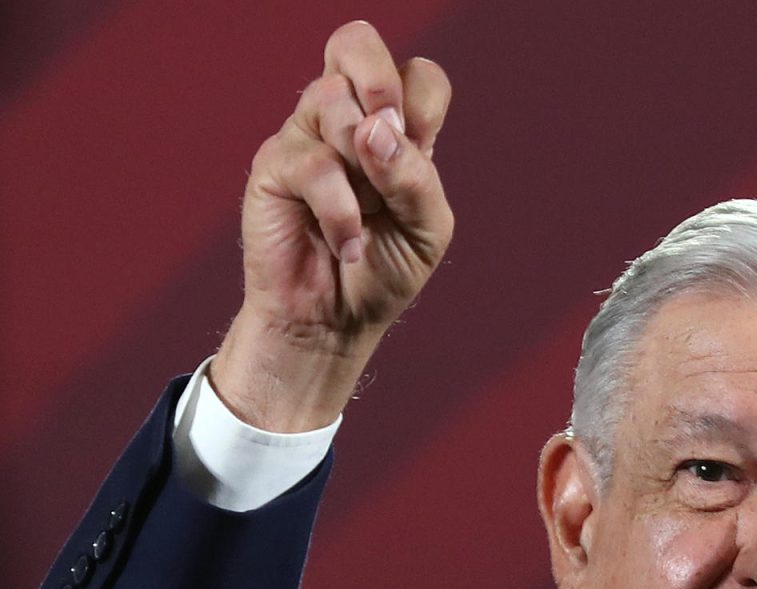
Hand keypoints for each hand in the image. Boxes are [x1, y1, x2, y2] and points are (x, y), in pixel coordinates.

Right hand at [209, 21, 453, 431]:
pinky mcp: (275, 166)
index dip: (420, 95)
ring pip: (331, 98)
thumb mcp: (426, 231)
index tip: (419, 142)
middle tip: (386, 132)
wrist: (335, 321)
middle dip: (379, 81)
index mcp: (397, 132)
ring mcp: (308, 138)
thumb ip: (417, 177)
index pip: (417, 74)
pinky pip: (313, 164)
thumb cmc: (384, 272)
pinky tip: (347, 243)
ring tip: (367, 214)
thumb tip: (376, 128)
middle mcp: (349, 123)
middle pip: (356, 44)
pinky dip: (341, 212)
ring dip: (362, 164)